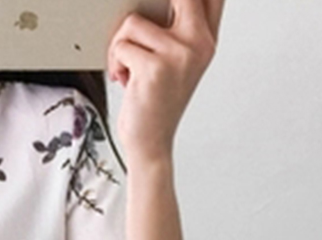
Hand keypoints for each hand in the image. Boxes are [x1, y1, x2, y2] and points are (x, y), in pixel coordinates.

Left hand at [107, 0, 225, 163]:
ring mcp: (178, 54)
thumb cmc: (157, 103)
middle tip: (135, 31)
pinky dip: (115, 62)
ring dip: (120, 45)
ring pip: (134, 22)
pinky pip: (122, 46)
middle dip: (147, 4)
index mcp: (206, 40)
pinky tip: (124, 79)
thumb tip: (150, 2)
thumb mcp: (175, 63)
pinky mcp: (154, 67)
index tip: (169, 0)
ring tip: (127, 67)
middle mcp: (198, 43)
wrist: (151, 144)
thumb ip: (175, 29)